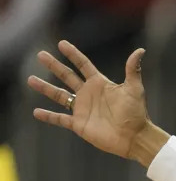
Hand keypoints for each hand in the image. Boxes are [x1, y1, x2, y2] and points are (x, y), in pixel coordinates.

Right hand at [27, 41, 168, 165]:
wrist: (134, 137)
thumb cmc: (136, 113)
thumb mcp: (134, 89)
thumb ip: (133, 70)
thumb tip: (140, 50)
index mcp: (100, 84)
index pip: (83, 65)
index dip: (73, 54)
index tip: (61, 44)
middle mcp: (89, 94)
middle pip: (67, 76)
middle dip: (54, 65)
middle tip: (40, 55)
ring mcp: (82, 109)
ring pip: (59, 95)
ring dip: (45, 88)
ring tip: (30, 79)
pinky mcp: (79, 124)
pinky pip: (60, 119)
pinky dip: (49, 116)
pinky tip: (36, 112)